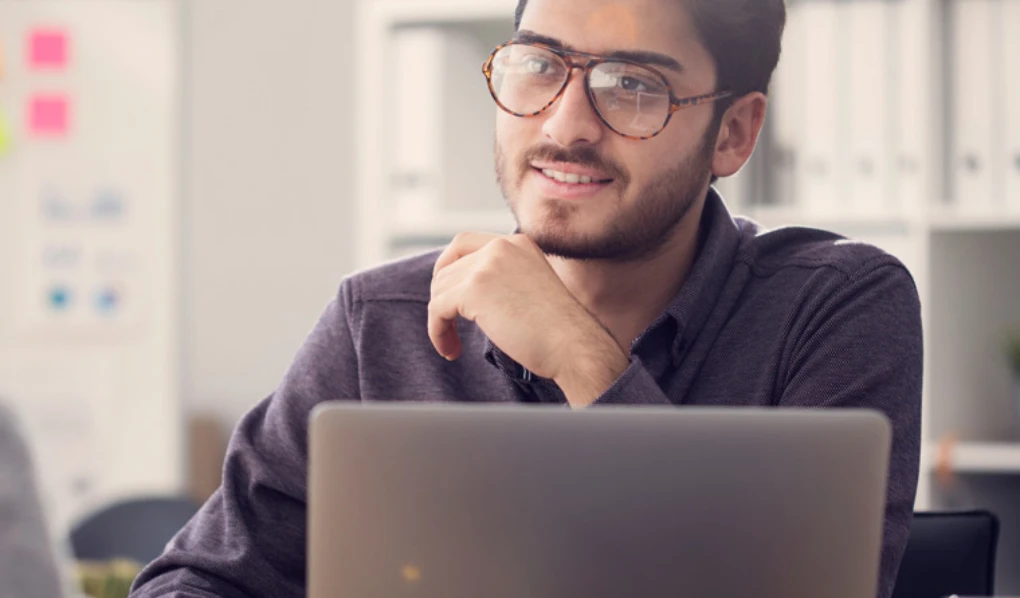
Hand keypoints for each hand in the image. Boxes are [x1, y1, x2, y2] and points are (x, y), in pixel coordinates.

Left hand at [429, 232, 628, 405]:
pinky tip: (451, 350)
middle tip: (449, 327)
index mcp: (517, 243)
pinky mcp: (475, 289)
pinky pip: (437, 309)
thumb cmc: (558, 330)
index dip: (447, 267)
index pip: (463, 242)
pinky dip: (437, 331)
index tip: (447, 295)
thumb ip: (502, 279)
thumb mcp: (530, 288)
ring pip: (440, 289)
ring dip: (440, 320)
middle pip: (447, 268)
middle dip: (442, 300)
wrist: (573, 345)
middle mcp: (501, 247)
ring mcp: (487, 265)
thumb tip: (462, 293)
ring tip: (452, 345)